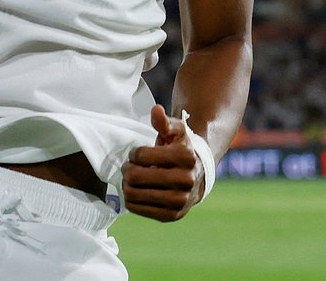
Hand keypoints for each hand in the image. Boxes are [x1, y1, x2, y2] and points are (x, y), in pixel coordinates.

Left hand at [121, 104, 204, 221]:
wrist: (199, 175)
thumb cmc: (181, 149)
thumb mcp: (176, 131)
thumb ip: (164, 122)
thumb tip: (156, 110)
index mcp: (186, 156)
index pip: (141, 156)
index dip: (134, 154)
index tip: (137, 154)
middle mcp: (186, 180)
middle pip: (136, 177)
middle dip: (127, 170)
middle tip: (128, 167)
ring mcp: (180, 200)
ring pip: (134, 194)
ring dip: (126, 185)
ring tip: (131, 180)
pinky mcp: (172, 216)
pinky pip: (138, 209)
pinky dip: (131, 200)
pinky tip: (136, 192)